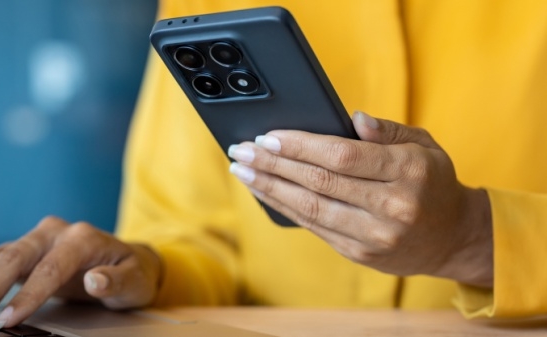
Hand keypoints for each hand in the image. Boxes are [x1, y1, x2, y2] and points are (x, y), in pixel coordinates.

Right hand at [0, 216, 161, 327]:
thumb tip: (95, 281)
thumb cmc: (131, 272)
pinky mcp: (28, 249)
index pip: (48, 269)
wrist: (128, 258)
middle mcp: (54, 232)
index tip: (6, 320)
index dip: (26, 296)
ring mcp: (38, 238)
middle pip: (14, 258)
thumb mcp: (134, 280)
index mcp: (80, 238)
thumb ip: (115, 281)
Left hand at [227, 112, 492, 286]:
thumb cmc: (430, 182)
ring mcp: (374, 235)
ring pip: (310, 207)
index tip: (268, 137)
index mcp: (409, 171)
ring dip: (269, 187)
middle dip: (273, 165)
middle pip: (319, 182)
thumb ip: (387, 131)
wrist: (453, 237)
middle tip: (240, 149)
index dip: (300, 146)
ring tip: (242, 170)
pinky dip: (284, 206)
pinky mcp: (359, 253)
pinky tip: (264, 191)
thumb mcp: (423, 146)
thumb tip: (352, 118)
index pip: (343, 156)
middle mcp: (392, 206)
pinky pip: (313, 226)